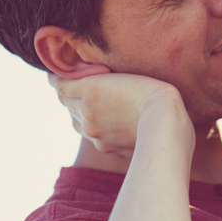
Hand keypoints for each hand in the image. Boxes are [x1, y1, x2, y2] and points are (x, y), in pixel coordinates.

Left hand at [49, 72, 189, 157]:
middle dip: (67, 93)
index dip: (56, 79)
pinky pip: (90, 135)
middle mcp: (85, 112)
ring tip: (86, 103)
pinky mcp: (104, 146)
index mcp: (89, 89)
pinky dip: (91, 127)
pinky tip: (102, 122)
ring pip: (75, 120)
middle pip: (65, 102)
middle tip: (71, 85)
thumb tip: (88, 81)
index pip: (59, 85)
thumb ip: (103, 79)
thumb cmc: (153, 92)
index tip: (55, 74)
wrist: (166, 123)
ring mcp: (93, 132)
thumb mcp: (126, 75)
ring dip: (77, 111)